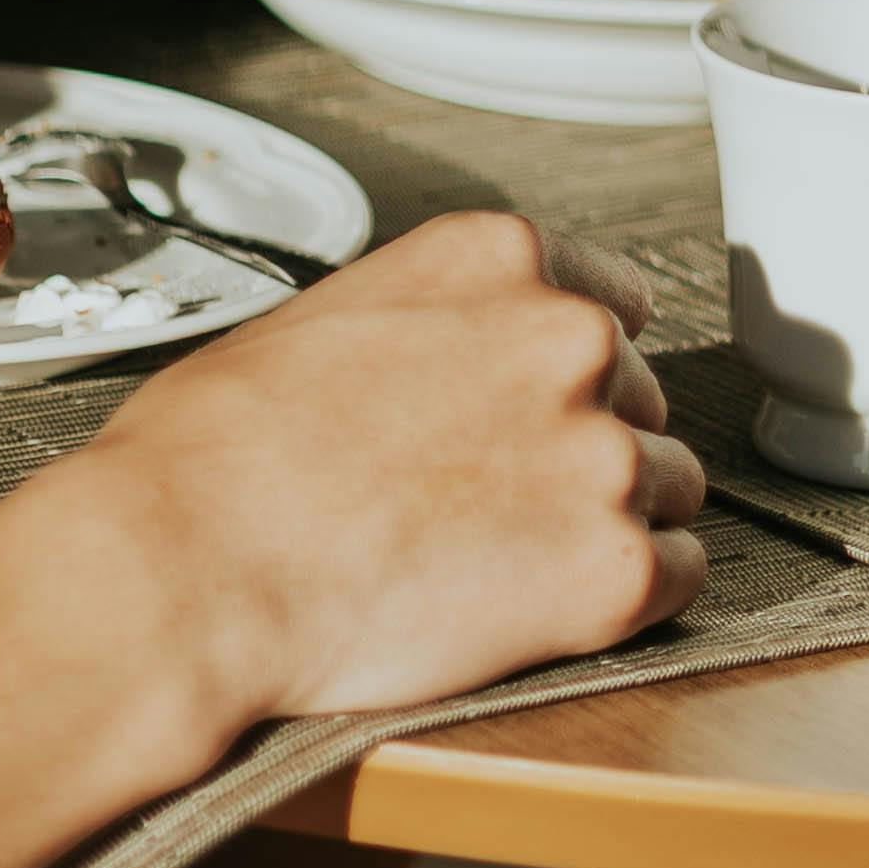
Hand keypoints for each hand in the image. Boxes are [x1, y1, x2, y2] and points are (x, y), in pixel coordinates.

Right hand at [23, 211, 708, 769]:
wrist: (188, 570)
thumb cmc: (220, 455)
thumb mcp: (337, 316)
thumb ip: (440, 320)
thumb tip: (459, 357)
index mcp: (505, 258)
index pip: (614, 302)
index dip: (565, 373)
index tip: (528, 415)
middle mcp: (572, 336)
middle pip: (638, 397)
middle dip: (579, 448)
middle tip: (488, 504)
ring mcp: (602, 452)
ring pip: (664, 485)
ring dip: (603, 522)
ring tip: (500, 563)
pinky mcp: (613, 568)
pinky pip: (680, 576)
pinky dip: (627, 599)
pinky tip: (543, 609)